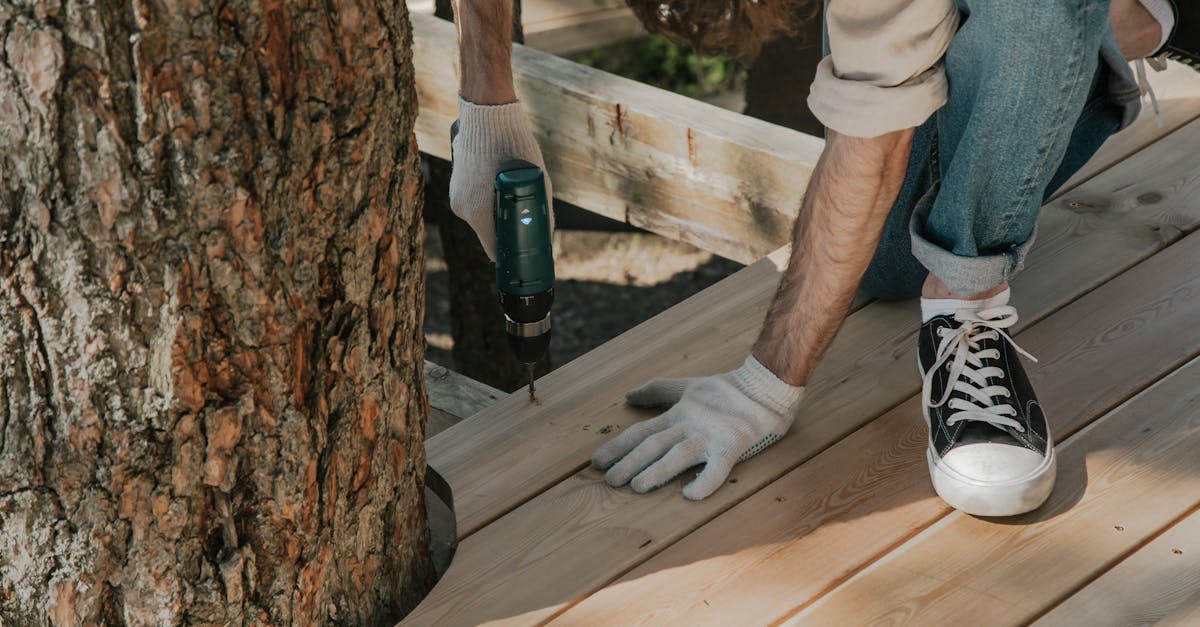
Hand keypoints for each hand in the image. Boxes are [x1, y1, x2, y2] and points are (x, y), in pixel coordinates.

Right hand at [449, 97, 553, 260]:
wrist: (487, 113)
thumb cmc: (514, 145)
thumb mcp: (537, 181)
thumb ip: (542, 211)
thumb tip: (548, 234)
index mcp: (478, 213)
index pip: (495, 250)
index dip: (512, 257)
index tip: (524, 260)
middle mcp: (462, 208)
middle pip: (489, 234)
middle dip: (508, 234)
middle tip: (527, 229)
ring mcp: (456, 196)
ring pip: (482, 219)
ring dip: (498, 215)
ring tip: (517, 202)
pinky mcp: (456, 185)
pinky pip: (475, 204)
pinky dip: (489, 202)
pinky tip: (502, 189)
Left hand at [591, 356, 805, 499]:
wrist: (766, 386)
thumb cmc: (726, 389)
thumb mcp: (687, 386)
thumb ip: (658, 391)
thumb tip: (628, 395)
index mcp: (678, 413)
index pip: (641, 432)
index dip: (617, 447)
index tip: (596, 463)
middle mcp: (690, 424)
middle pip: (653, 445)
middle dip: (629, 462)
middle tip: (609, 481)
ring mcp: (711, 435)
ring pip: (678, 455)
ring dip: (657, 471)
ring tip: (637, 487)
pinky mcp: (733, 446)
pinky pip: (717, 468)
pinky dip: (704, 482)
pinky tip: (689, 496)